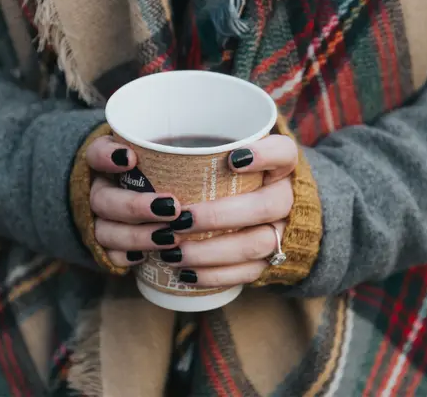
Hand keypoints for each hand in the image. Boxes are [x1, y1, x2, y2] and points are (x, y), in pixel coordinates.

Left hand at [165, 135, 296, 286]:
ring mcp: (283, 231)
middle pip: (264, 206)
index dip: (264, 155)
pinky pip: (249, 272)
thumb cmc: (240, 177)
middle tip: (179, 219)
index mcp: (282, 165)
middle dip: (219, 216)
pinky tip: (186, 274)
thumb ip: (205, 151)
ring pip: (256, 245)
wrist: (278, 214)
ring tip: (173, 253)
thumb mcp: (232, 156)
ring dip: (211, 251)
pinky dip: (215, 275)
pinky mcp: (272, 260)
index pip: (284, 153)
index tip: (233, 158)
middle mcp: (288, 198)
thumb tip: (138, 151)